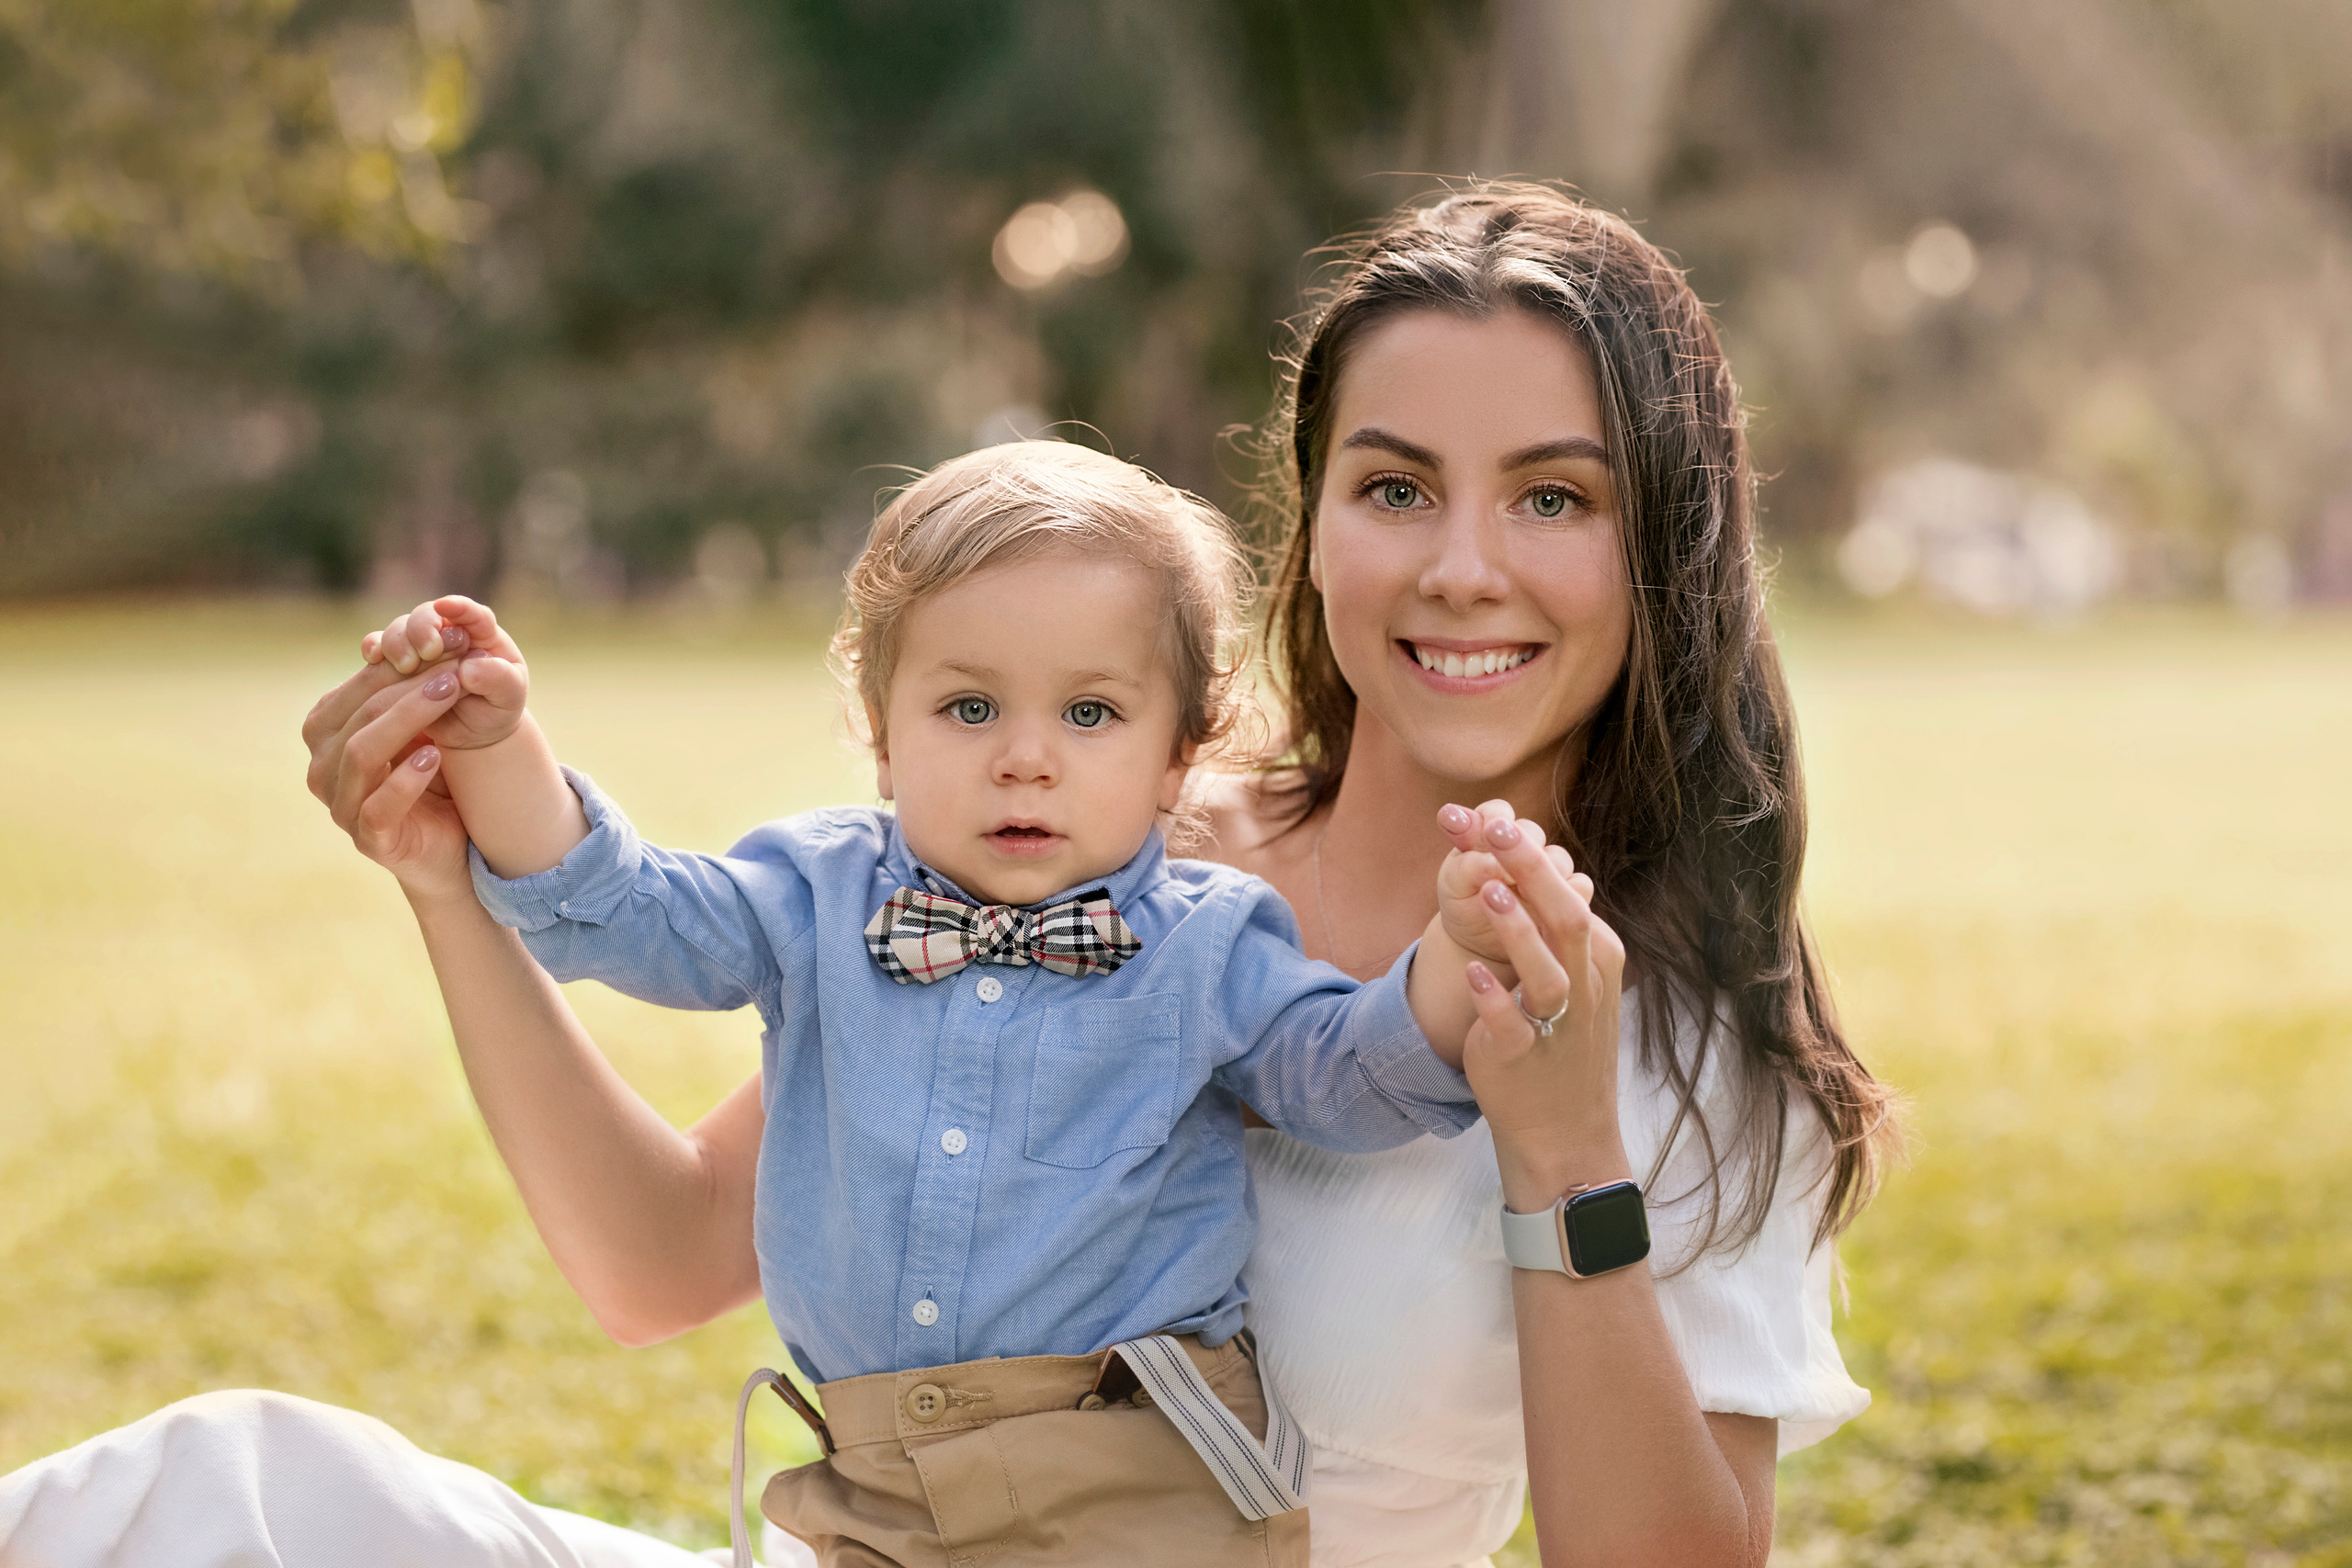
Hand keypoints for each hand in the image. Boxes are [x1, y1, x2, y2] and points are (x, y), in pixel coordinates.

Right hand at [301, 656, 482, 901]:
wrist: (447, 845)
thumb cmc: (427, 775)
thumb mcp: (415, 725)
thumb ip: (401, 687)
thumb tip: (394, 637)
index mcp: (326, 733)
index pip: (356, 689)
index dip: (399, 662)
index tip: (446, 642)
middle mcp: (323, 768)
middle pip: (360, 717)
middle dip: (409, 687)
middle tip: (455, 666)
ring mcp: (341, 807)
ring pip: (363, 754)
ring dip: (410, 719)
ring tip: (450, 696)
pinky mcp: (369, 840)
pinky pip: (378, 806)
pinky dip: (405, 779)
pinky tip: (434, 756)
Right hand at [359, 595, 528, 751]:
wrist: (474, 732)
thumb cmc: (496, 709)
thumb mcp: (509, 696)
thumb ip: (498, 678)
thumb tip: (468, 668)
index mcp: (482, 633)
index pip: (472, 614)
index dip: (460, 608)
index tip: (446, 607)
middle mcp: (447, 633)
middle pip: (427, 616)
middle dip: (422, 629)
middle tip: (427, 652)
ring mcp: (419, 646)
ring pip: (399, 630)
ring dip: (397, 643)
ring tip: (406, 666)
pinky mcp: (396, 664)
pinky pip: (379, 648)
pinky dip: (374, 649)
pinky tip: (372, 657)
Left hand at [1439, 807, 1630, 1206]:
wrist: (1567, 1134)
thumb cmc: (1562, 1047)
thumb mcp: (1572, 981)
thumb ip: (1553, 928)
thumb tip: (1523, 865)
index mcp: (1598, 959)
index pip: (1568, 895)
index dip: (1530, 854)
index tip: (1493, 815)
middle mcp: (1586, 987)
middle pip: (1566, 918)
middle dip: (1530, 871)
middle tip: (1497, 827)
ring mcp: (1560, 1025)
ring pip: (1547, 971)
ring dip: (1518, 930)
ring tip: (1488, 889)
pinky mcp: (1527, 1060)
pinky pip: (1513, 1027)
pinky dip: (1494, 1002)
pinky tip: (1473, 976)